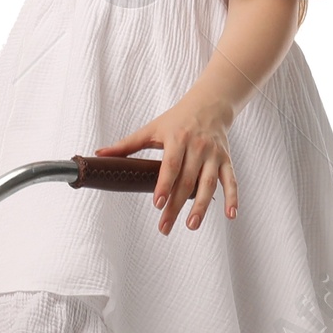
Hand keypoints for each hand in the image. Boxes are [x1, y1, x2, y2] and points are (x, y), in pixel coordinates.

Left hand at [99, 94, 237, 234]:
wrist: (210, 104)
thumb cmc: (176, 119)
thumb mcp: (152, 128)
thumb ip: (127, 144)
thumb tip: (99, 154)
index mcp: (177, 138)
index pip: (170, 165)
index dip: (164, 185)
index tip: (157, 204)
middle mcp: (198, 147)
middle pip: (186, 181)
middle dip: (175, 206)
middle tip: (165, 228)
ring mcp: (214, 154)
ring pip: (208, 184)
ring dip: (202, 206)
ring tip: (192, 226)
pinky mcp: (226, 160)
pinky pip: (231, 181)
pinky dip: (233, 198)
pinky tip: (230, 215)